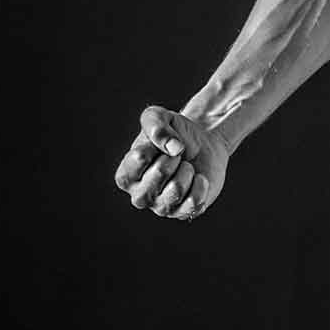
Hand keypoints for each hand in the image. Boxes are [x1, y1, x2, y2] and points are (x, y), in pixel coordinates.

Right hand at [113, 106, 228, 220]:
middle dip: (174, 157)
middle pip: (159, 174)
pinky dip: (201, 184)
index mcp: (126, 175)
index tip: (160, 144)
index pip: (139, 158)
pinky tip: (198, 178)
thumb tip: (173, 148)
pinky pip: (194, 202)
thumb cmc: (174, 133)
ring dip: (187, 170)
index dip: (156, 145)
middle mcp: (139, 196)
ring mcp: (161, 207)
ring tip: (186, 167)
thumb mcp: (159, 116)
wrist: (203, 145)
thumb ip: (155, 124)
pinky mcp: (183, 213)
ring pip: (176, 189)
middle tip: (176, 156)